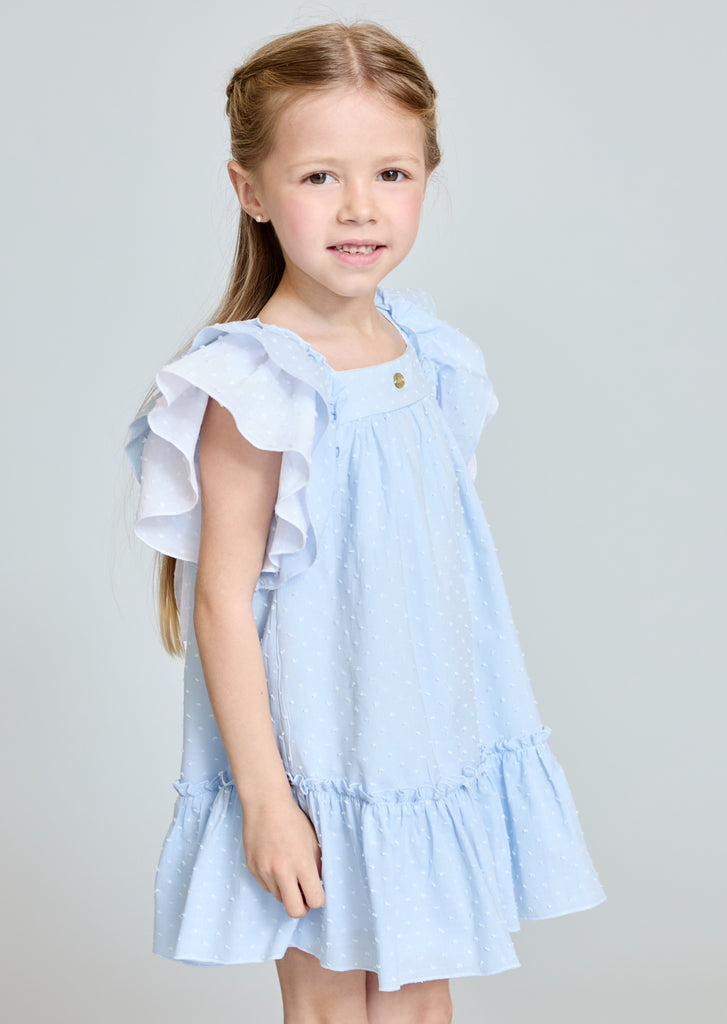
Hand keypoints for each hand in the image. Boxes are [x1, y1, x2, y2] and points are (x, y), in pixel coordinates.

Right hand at [242, 793, 325, 917]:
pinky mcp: (252, 869)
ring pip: (280, 898)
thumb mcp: (313, 842)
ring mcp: (264, 871)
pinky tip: (274, 862)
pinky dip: (273, 881)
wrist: (265, 804)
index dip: (318, 898)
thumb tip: (317, 888)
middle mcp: (282, 871)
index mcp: (302, 863)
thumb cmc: (293, 820)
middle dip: (302, 907)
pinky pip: (267, 887)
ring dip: (286, 891)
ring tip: (287, 869)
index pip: (315, 901)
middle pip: (295, 911)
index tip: (316, 890)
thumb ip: (316, 867)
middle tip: (303, 894)